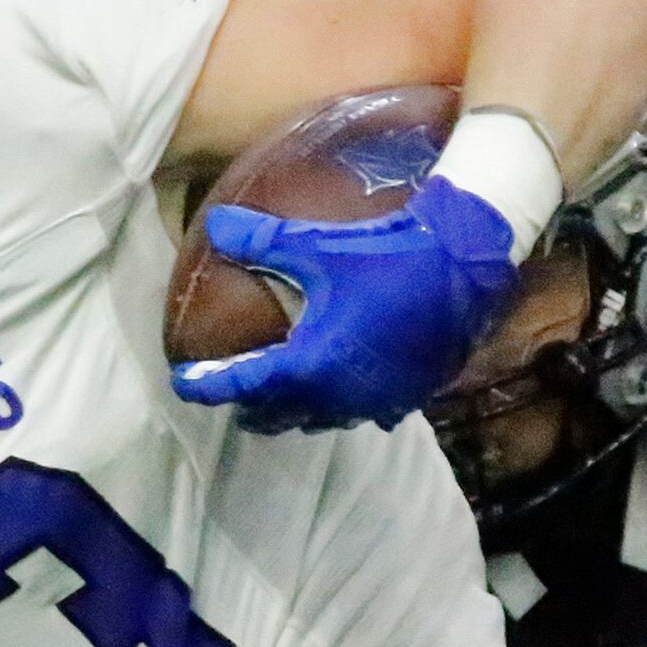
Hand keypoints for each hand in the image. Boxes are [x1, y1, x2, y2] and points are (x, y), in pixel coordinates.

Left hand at [170, 177, 518, 432]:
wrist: (462, 264)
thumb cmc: (385, 254)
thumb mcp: (317, 246)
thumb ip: (261, 242)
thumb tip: (215, 224)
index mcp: (308, 363)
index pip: (243, 385)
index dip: (207, 385)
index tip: (184, 383)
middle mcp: (337, 395)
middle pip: (277, 417)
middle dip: (252, 408)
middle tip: (235, 398)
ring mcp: (373, 402)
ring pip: (319, 422)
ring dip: (296, 412)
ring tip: (283, 400)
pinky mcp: (405, 399)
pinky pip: (363, 414)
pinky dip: (343, 406)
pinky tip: (344, 391)